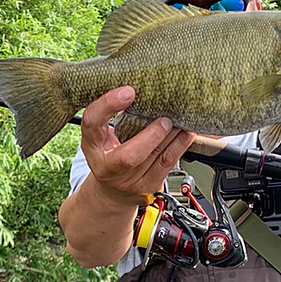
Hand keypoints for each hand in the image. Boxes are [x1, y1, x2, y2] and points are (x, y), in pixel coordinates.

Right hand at [80, 86, 194, 205]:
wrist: (112, 193)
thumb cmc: (109, 156)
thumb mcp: (103, 136)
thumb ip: (114, 116)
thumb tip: (140, 88)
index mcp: (92, 146)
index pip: (92, 123)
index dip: (108, 105)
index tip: (129, 91)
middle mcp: (107, 168)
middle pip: (130, 155)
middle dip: (153, 135)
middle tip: (166, 118)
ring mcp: (129, 182)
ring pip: (157, 158)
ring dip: (174, 135)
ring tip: (183, 119)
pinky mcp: (149, 187)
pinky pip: (168, 163)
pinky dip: (181, 144)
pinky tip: (188, 133)